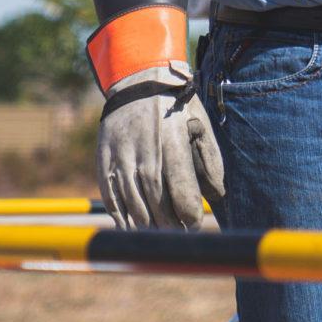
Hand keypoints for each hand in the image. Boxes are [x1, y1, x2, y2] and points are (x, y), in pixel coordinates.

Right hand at [95, 65, 225, 230]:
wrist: (138, 82)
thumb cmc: (177, 107)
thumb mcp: (201, 125)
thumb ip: (210, 160)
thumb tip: (217, 195)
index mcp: (173, 143)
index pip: (182, 192)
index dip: (190, 216)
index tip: (194, 227)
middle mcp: (145, 152)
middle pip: (158, 203)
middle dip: (170, 227)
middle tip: (178, 240)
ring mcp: (121, 156)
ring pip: (134, 204)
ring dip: (147, 227)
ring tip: (159, 239)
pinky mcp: (104, 160)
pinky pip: (111, 197)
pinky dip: (122, 219)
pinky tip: (132, 230)